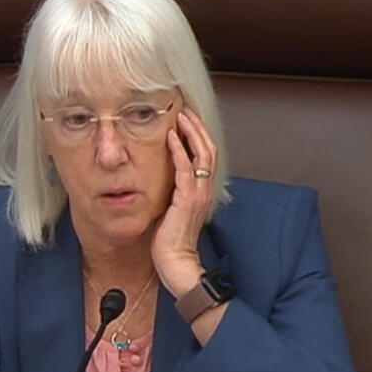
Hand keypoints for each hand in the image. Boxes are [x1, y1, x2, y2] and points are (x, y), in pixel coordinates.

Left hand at [152, 108, 217, 295]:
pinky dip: (179, 150)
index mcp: (202, 191)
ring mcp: (198, 193)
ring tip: (180, 115)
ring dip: (191, 132)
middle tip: (185, 109)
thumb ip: (173, 193)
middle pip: (209, 148)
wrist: (176, 263)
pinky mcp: (187, 199)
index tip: (187, 119)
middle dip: (197, 126)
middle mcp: (205, 189)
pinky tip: (171, 136)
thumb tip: (162, 179)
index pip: (206, 155)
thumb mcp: (173, 210)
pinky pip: (186, 168)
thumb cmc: (171, 242)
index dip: (199, 135)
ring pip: (202, 153)